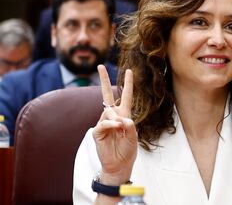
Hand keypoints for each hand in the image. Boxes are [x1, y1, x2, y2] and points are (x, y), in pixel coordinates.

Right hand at [92, 65, 137, 183]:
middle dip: (104, 80)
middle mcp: (113, 116)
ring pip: (108, 111)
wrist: (119, 164)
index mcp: (124, 114)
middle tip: (100, 66)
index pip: (126, 96)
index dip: (128, 84)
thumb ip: (129, 124)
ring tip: (121, 128)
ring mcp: (104, 122)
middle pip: (107, 94)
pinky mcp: (98, 131)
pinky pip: (103, 123)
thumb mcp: (133, 135)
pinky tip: (116, 127)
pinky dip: (110, 124)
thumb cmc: (127, 150)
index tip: (129, 71)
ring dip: (116, 118)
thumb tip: (119, 118)